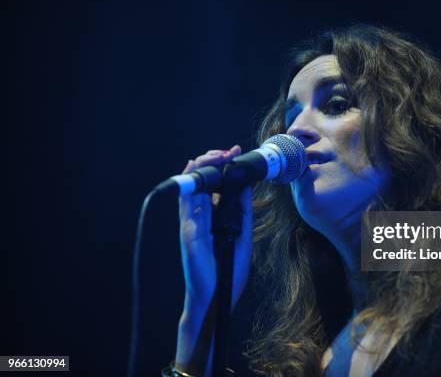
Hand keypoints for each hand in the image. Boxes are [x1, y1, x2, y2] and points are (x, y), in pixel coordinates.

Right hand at [178, 145, 252, 313]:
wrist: (218, 295)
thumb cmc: (227, 269)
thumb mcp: (241, 233)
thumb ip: (242, 210)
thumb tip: (246, 186)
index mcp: (210, 217)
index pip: (212, 184)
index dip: (222, 166)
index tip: (236, 152)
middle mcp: (197, 217)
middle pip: (200, 181)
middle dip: (212, 161)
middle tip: (227, 151)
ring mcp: (191, 224)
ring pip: (191, 188)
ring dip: (202, 168)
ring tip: (217, 155)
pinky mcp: (189, 233)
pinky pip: (188, 205)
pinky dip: (193, 187)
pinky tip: (202, 173)